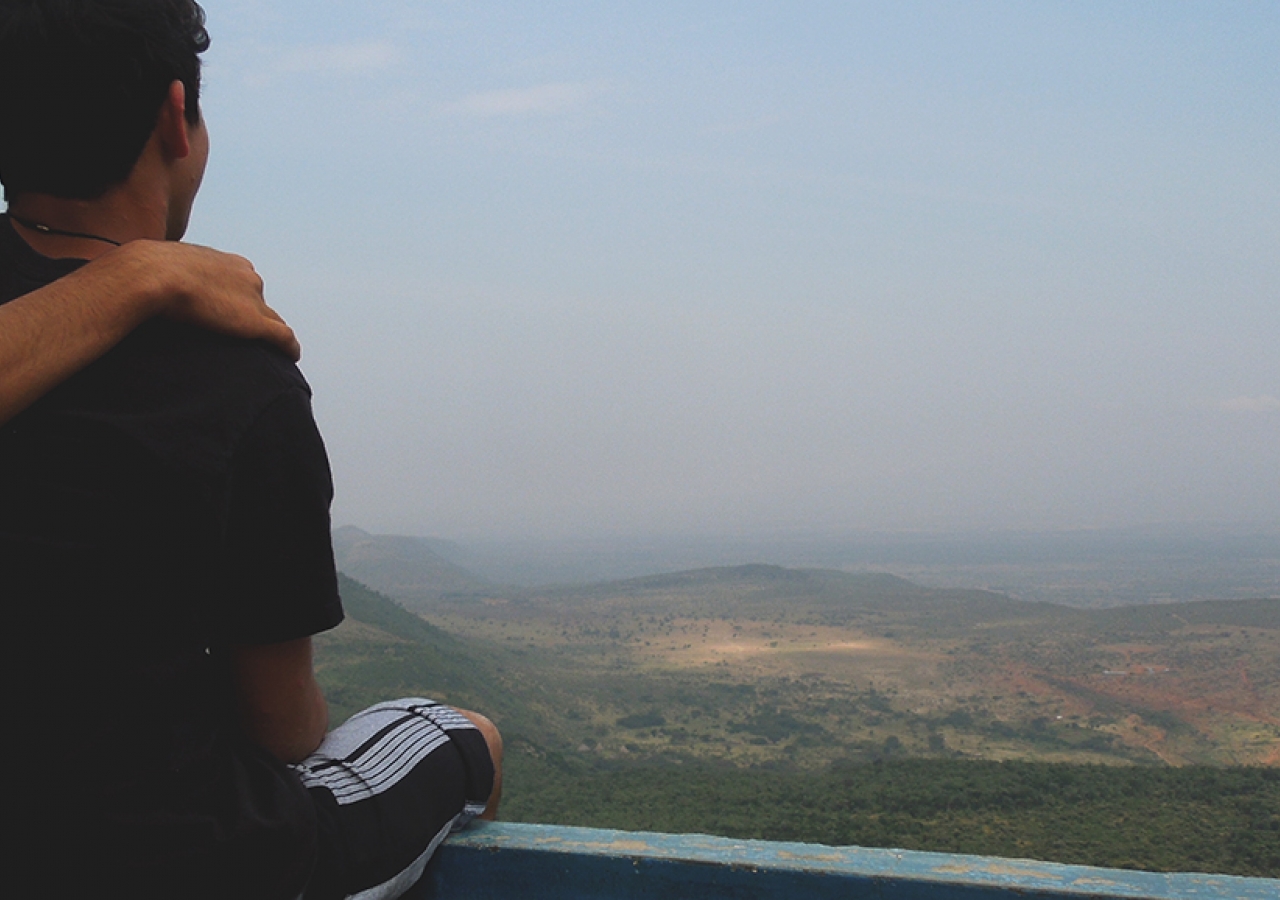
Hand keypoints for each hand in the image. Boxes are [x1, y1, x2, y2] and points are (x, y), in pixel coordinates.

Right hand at [120, 240, 300, 360]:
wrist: (151, 274)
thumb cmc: (147, 271)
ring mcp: (254, 299)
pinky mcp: (256, 322)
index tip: (232, 316)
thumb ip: (171, 277)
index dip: (239, 302)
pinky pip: (283, 337)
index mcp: (229, 263)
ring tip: (271, 351)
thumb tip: (152, 286)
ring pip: (273, 321)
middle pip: (259, 302)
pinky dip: (288, 348)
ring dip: (272, 335)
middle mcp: (248, 277)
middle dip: (254, 317)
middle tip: (245, 337)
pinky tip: (290, 358)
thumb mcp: (164, 267)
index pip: (244, 285)